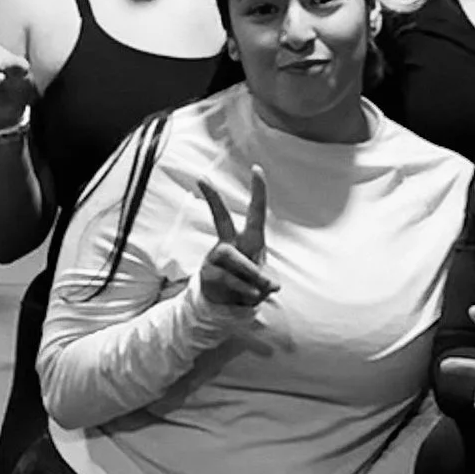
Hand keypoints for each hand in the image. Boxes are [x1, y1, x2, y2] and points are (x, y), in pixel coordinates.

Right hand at [192, 173, 278, 319]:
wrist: (224, 305)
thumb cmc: (248, 286)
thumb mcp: (263, 283)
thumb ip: (267, 282)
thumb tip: (272, 285)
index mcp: (250, 240)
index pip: (255, 212)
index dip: (258, 191)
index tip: (256, 168)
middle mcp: (230, 243)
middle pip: (222, 220)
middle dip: (214, 200)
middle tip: (202, 178)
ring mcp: (216, 256)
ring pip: (230, 256)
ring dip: (250, 275)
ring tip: (258, 291)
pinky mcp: (207, 271)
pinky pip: (229, 279)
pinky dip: (244, 290)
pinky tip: (251, 297)